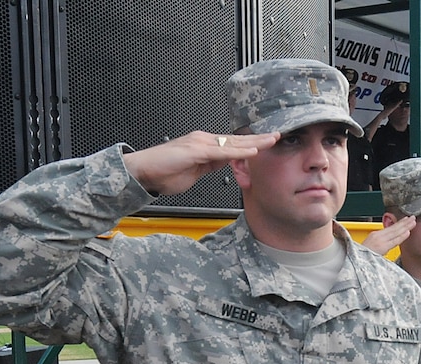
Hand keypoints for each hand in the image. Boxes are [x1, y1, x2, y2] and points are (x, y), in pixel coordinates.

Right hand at [123, 131, 278, 196]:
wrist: (143, 172)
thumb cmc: (164, 172)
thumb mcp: (196, 171)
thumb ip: (211, 165)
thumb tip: (226, 163)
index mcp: (204, 146)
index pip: (233, 144)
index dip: (252, 143)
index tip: (268, 142)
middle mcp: (203, 141)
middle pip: (236, 139)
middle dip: (259, 138)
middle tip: (278, 135)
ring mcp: (199, 144)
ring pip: (232, 143)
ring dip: (254, 141)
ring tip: (272, 139)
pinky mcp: (194, 151)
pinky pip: (220, 152)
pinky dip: (237, 151)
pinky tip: (251, 151)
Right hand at [363, 215, 414, 254]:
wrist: (354, 262)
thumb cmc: (361, 257)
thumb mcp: (370, 247)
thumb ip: (380, 244)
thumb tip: (388, 244)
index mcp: (374, 235)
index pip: (390, 228)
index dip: (399, 223)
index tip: (406, 219)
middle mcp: (377, 236)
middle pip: (394, 228)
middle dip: (404, 222)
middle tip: (413, 218)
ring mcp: (380, 241)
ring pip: (395, 232)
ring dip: (405, 226)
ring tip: (412, 222)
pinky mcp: (381, 247)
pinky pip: (394, 241)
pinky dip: (401, 236)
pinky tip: (407, 232)